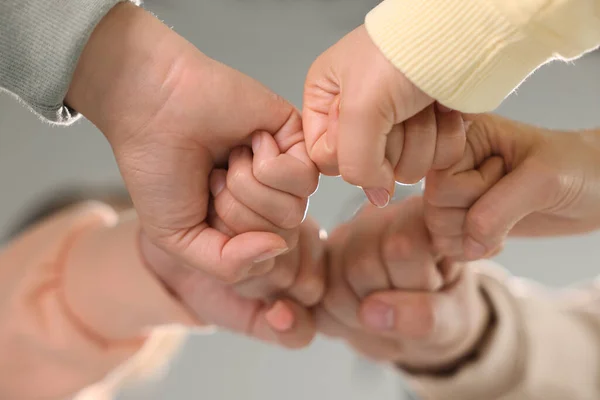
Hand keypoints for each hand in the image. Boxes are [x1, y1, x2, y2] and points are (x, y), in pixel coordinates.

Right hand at [141, 140, 325, 348]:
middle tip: (213, 177)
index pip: (263, 259)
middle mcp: (270, 199)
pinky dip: (268, 163)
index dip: (227, 238)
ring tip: (228, 159)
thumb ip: (229, 264)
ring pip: (294, 210)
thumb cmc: (159, 170)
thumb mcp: (179, 239)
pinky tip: (250, 140)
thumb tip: (278, 248)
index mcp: (245, 224)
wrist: (153, 107)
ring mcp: (287, 170)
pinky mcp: (298, 138)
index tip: (201, 207)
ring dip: (248, 185)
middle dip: (236, 210)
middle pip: (281, 235)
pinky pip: (305, 177)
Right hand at [303, 25, 465, 206]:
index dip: (349, 152)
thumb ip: (355, 162)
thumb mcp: (361, 107)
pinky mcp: (430, 131)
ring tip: (422, 104)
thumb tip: (376, 196)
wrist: (461, 33)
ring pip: (405, 169)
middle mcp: (358, 115)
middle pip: (369, 167)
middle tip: (399, 109)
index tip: (366, 125)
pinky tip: (442, 109)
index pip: (325, 158)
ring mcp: (397, 126)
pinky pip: (436, 162)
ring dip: (422, 138)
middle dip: (392, 143)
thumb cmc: (404, 51)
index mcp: (327, 101)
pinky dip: (445, 137)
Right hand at [317, 197, 487, 369]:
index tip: (434, 288)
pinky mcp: (319, 264)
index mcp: (418, 215)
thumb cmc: (444, 312)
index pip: (400, 246)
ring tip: (386, 314)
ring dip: (361, 317)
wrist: (418, 327)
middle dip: (384, 302)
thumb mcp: (453, 319)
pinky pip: (316, 303)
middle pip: (361, 266)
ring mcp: (340, 239)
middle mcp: (374, 216)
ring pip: (333, 287)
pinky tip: (362, 316)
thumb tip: (369, 312)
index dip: (413, 282)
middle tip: (407, 308)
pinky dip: (339, 322)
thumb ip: (425, 316)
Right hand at [424, 114, 599, 260]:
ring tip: (507, 219)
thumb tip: (468, 244)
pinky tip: (498, 235)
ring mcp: (458, 191)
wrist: (598, 190)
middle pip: (433, 207)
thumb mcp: (542, 180)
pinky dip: (473, 249)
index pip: (438, 181)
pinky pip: (446, 244)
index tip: (504, 172)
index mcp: (465, 136)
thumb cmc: (578, 168)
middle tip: (509, 200)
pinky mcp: (465, 216)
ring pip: (436, 229)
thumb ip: (498, 209)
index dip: (471, 191)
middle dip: (473, 216)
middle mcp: (454, 162)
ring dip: (473, 237)